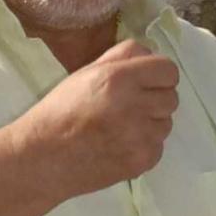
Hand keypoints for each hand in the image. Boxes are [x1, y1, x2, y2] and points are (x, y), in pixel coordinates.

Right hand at [10, 39, 179, 197]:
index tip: (146, 81)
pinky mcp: (142, 161)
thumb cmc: (61, 110)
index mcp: (119, 78)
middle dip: (155, 98)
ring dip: (151, 122)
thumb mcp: (86, 72)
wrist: (44, 158)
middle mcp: (135, 106)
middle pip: (172, 97)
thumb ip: (122, 56)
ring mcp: (141, 137)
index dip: (158, 74)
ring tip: (123, 126)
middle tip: (130, 105)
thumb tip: (150, 54)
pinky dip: (144, 145)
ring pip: (167, 123)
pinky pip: (158, 146)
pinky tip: (120, 145)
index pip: (169, 70)